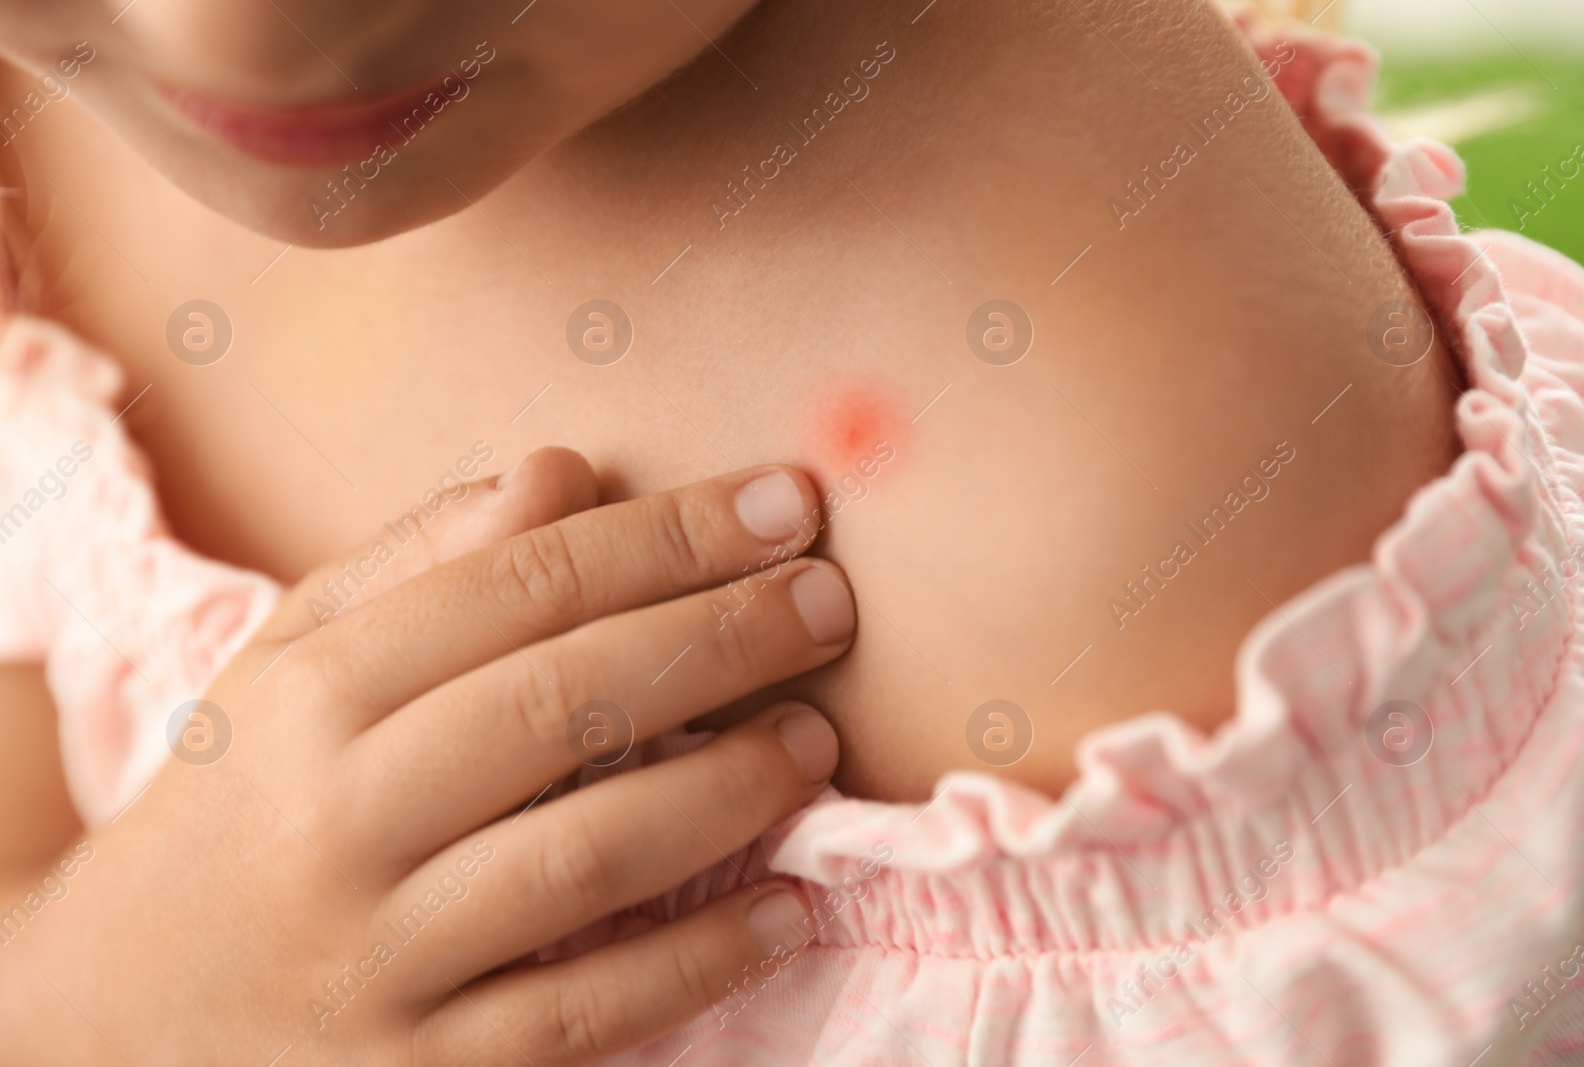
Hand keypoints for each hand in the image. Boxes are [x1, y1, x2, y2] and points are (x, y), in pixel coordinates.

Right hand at [4, 448, 852, 1065]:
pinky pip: (584, 1013)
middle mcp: (337, 820)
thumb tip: (563, 472)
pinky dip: (700, 960)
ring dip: (724, 789)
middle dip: (720, 639)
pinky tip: (790, 907)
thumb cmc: (236, 806)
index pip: (517, 586)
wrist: (109, 1016)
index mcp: (307, 696)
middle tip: (832, 602)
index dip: (669, 536)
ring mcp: (379, 957)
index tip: (788, 503)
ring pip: (583, 857)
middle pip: (562, 705)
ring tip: (813, 741)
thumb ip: (417, 562)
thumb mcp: (287, 664)